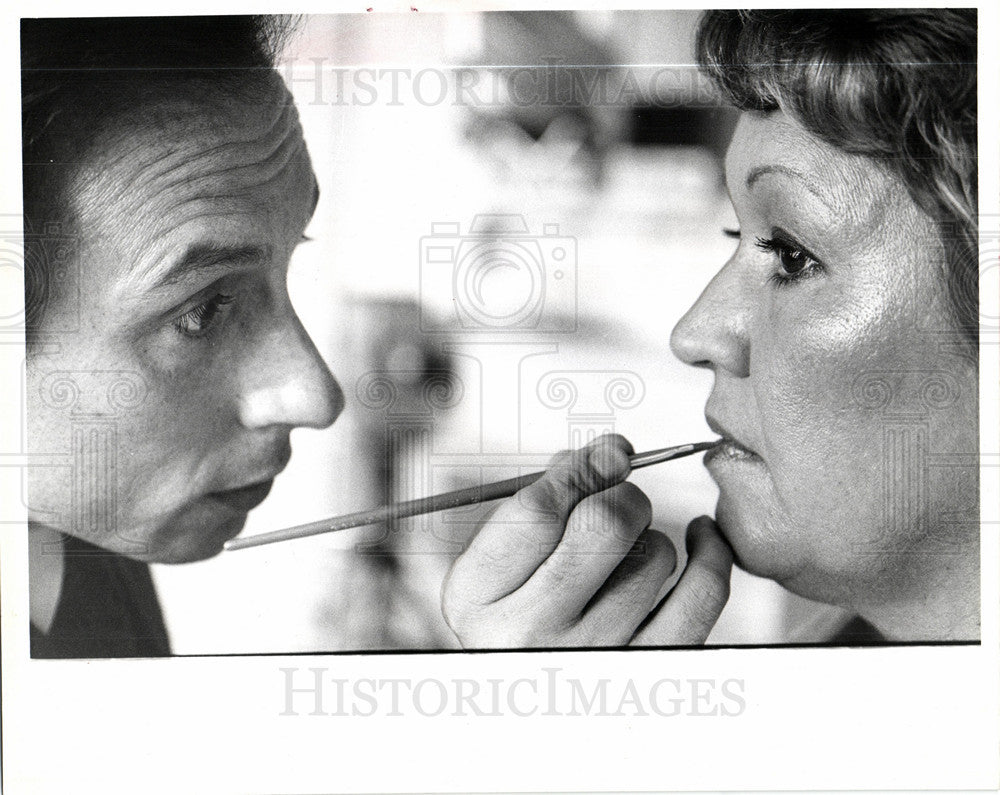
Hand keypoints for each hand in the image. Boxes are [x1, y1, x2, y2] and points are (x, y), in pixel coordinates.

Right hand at [441, 434, 732, 646]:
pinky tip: (700, 537)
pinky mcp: (649, 673)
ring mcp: (592, 658)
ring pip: (655, 555)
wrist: (530, 703)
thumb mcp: (497, 564)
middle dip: (621, 495)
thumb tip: (607, 455)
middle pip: (602, 524)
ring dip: (650, 537)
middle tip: (618, 501)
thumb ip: (539, 503)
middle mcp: (529, 635)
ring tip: (627, 557)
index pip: (537, 509)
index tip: (609, 453)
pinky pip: (702, 595)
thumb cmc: (515, 618)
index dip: (581, 468)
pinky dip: (710, 553)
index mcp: (477, 597)